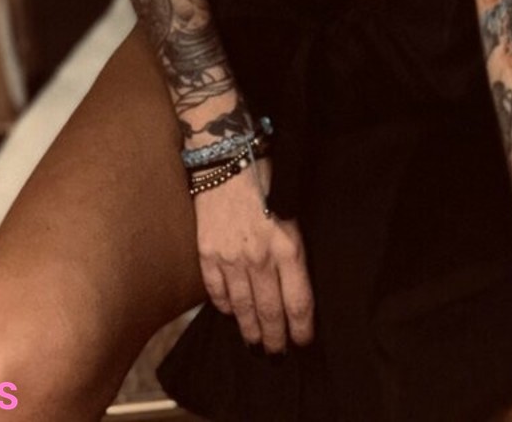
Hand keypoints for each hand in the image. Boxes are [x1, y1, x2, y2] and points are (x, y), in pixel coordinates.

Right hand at [193, 156, 314, 354]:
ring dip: (250, 330)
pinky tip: (230, 313)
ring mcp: (231, 257)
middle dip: (275, 339)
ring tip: (255, 345)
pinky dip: (224, 306)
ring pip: (243, 307)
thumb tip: (294, 282)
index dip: (302, 328)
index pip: (298, 301)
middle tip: (278, 356)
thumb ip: (293, 248)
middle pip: (270, 312)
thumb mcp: (293, 210)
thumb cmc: (267, 178)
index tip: (303, 342)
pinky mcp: (208, 252)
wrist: (228, 156)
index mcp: (287, 245)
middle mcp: (260, 257)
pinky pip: (216, 291)